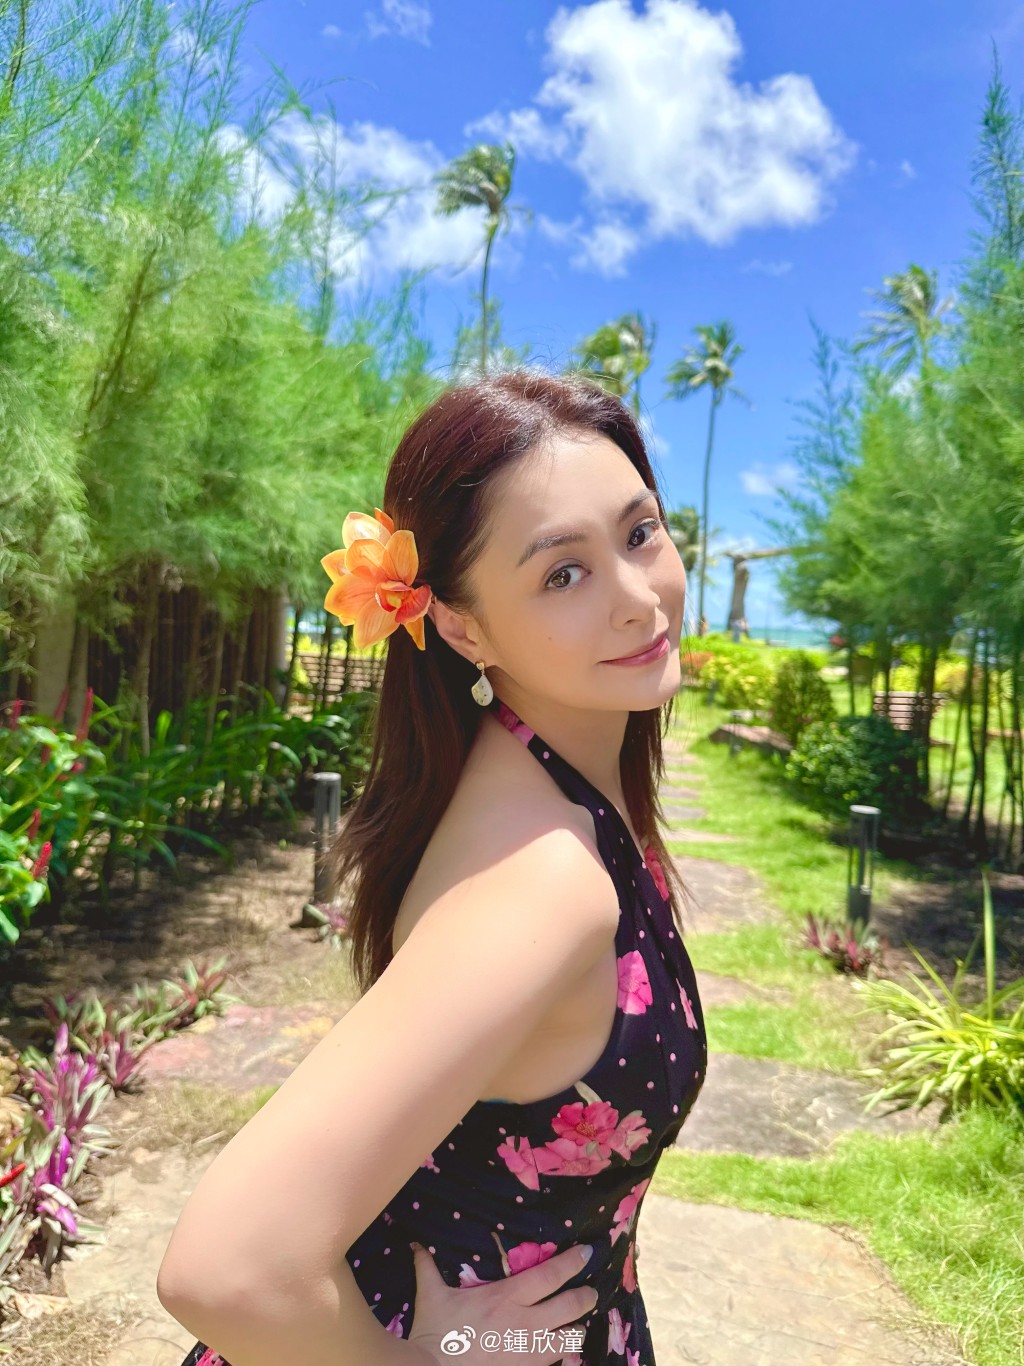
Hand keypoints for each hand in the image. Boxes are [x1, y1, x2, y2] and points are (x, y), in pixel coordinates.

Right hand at [405, 1240, 596, 1363]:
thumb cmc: (435, 1334)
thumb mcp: (431, 1296)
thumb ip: (427, 1267)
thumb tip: (416, 1245)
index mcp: (506, 1298)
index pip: (550, 1275)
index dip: (573, 1262)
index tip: (587, 1253)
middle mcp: (525, 1323)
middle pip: (570, 1307)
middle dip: (586, 1298)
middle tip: (591, 1293)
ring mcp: (528, 1354)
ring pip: (570, 1341)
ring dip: (576, 1332)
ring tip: (577, 1327)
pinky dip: (563, 1360)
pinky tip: (563, 1356)